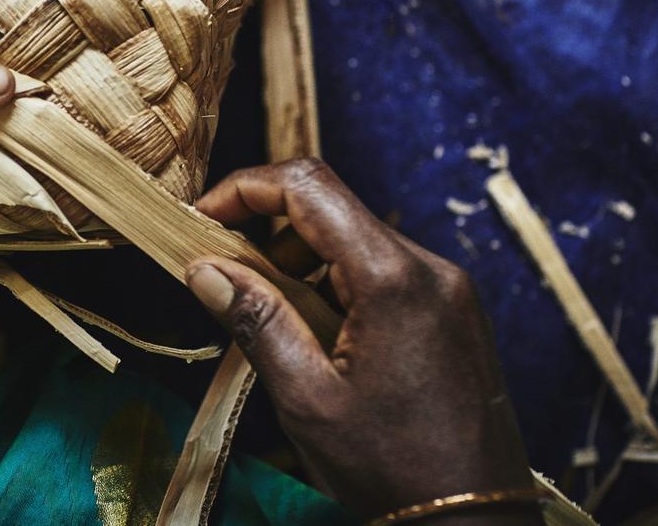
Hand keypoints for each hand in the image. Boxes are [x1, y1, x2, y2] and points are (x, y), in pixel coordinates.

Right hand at [186, 159, 537, 522]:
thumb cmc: (393, 469)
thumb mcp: (306, 397)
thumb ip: (255, 318)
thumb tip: (202, 266)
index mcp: (393, 278)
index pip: (308, 187)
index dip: (245, 189)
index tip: (203, 219)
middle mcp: (429, 268)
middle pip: (332, 207)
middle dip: (268, 230)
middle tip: (226, 276)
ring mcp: (448, 289)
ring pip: (356, 238)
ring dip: (302, 261)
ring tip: (274, 319)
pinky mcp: (454, 312)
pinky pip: (384, 270)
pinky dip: (338, 284)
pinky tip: (320, 336)